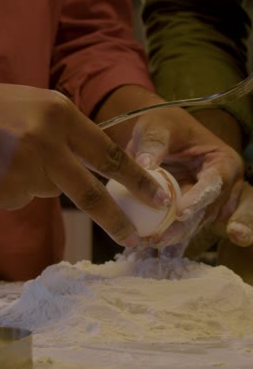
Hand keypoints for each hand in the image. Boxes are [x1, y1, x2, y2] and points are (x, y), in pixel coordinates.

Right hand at [0, 83, 168, 247]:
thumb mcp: (33, 107)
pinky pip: (19, 196)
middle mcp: (46, 141)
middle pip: (89, 193)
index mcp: (58, 114)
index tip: (158, 197)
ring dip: (31, 180)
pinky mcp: (5, 190)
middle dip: (114, 219)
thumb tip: (90, 165)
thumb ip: (63, 132)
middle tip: (133, 239)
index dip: (136, 179)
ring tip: (5, 155)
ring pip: (45, 191)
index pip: (107, 155)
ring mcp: (23, 169)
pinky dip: (10, 187)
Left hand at [127, 106, 244, 247]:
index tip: (181, 212)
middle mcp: (223, 187)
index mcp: (223, 163)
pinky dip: (168, 235)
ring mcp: (210, 203)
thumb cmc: (164, 125)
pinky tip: (149, 243)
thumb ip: (154, 141)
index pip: (216, 183)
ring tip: (148, 242)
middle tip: (160, 238)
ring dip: (173, 236)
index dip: (200, 198)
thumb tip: (145, 163)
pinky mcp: (193, 214)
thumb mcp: (159, 126)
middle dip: (184, 227)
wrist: (160, 136)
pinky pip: (184, 228)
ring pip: (195, 225)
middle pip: (208, 211)